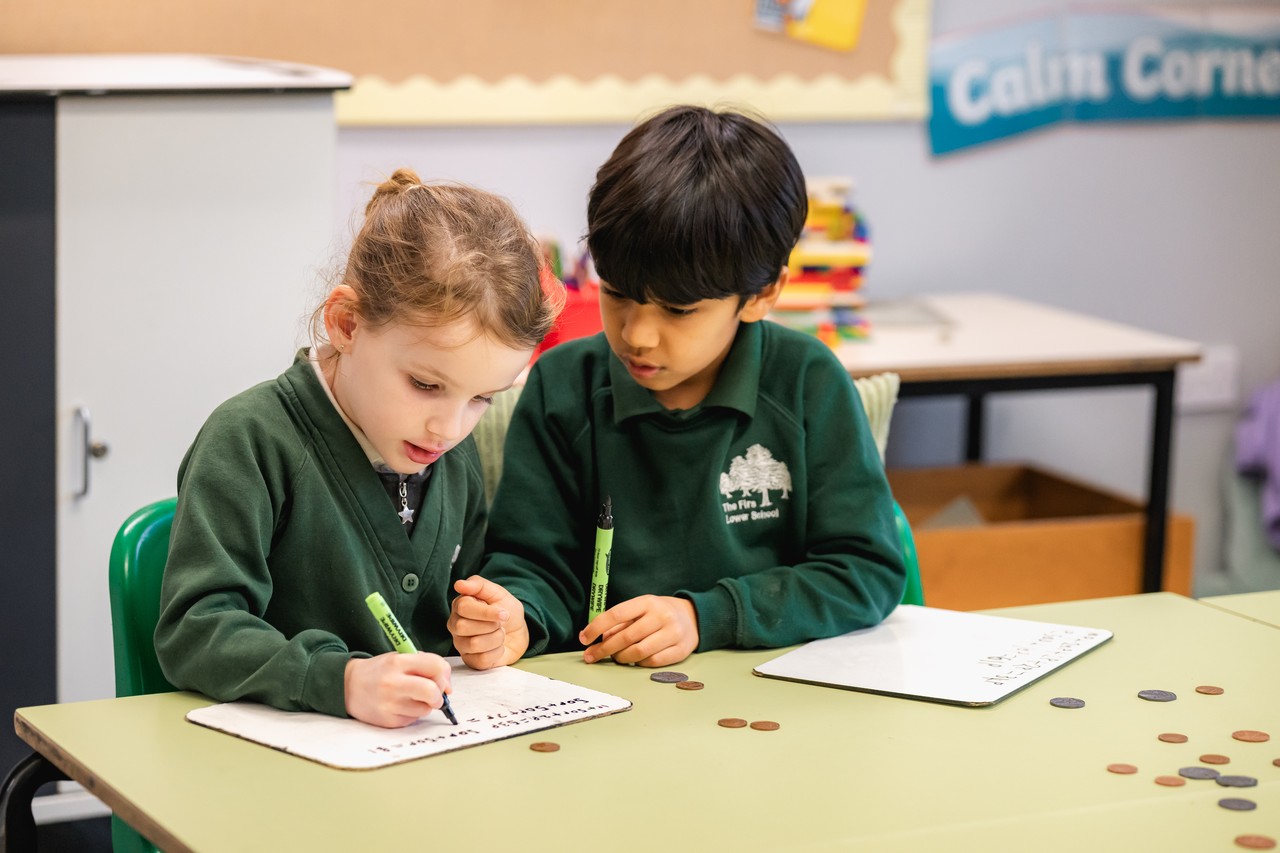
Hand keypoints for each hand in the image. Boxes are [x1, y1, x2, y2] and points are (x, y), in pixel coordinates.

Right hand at [344, 652, 450, 728]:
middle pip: (432, 691)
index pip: (435, 666)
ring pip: (425, 709)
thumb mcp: (400, 658)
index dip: (445, 675)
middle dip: (439, 695)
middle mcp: (393, 683)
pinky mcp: (388, 721)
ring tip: (410, 698)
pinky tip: (399, 706)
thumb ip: (425, 665)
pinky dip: (412, 714)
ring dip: (424, 705)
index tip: (443, 682)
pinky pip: (413, 720)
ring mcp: (389, 704)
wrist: (348, 686)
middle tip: (435, 695)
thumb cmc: (380, 671)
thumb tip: (448, 688)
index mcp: (398, 662)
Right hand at [448, 575, 528, 669]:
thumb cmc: (505, 610)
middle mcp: (455, 625)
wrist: (518, 631)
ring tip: (499, 634)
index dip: (486, 612)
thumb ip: (479, 585)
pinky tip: (497, 646)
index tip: (504, 613)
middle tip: (500, 624)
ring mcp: (461, 644)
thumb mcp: (497, 593)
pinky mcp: (470, 661)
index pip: (463, 608)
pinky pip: (482, 660)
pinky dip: (497, 652)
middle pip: (463, 627)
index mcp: (460, 606)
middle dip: (490, 625)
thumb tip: (459, 584)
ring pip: (474, 644)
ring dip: (496, 638)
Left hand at [578, 595, 698, 666]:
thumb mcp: (641, 609)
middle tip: (592, 656)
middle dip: (604, 649)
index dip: (597, 627)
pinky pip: (652, 662)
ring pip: (638, 652)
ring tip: (616, 658)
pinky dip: (639, 663)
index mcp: (648, 602)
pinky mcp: (681, 650)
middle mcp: (661, 616)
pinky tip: (635, 660)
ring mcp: (673, 633)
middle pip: (626, 637)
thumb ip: (621, 621)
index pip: (616, 614)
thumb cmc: (659, 613)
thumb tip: (600, 639)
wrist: (693, 617)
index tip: (584, 639)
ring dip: (621, 658)